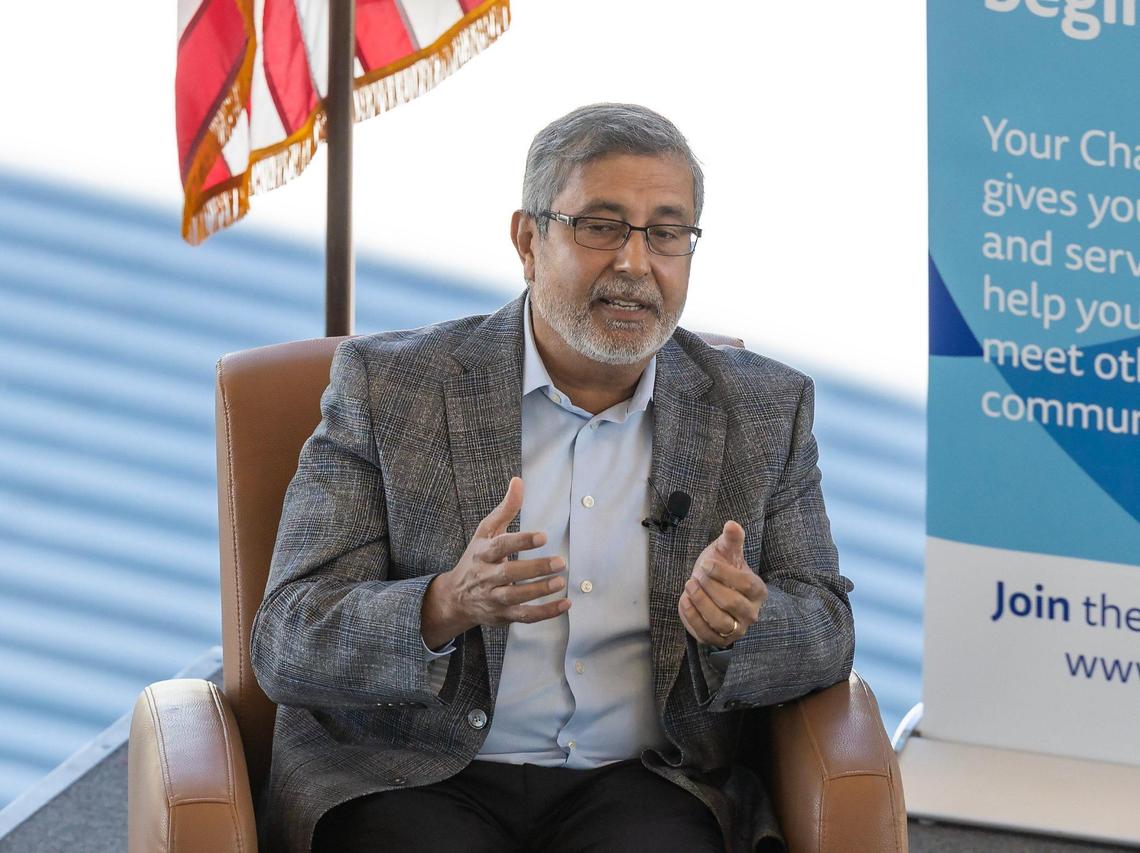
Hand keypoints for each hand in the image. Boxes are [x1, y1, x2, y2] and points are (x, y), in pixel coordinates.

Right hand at [421, 477, 569, 647]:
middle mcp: (486, 577)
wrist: (455, 598)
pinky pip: (525, 616)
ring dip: (539, 591)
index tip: (543, 537)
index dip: (521, 541)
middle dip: (534, 569)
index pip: (500, 546)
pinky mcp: (503, 615)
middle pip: (509, 573)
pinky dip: (545, 613)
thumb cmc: (476, 558)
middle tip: (560, 562)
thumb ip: (505, 509)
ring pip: (516, 597)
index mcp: (482, 553)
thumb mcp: (486, 531)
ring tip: (560, 582)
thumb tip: (519, 481)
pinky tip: (565, 604)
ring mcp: (494, 598)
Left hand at [678, 520, 766, 648]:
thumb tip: (731, 524)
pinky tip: (684, 600)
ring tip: (689, 585)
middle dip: (709, 587)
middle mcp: (751, 613)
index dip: (723, 574)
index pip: (745, 585)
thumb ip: (731, 539)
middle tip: (695, 575)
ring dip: (701, 602)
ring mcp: (736, 629)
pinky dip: (692, 617)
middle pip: (732, 603)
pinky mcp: (718, 639)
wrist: (714, 591)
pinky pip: (705, 633)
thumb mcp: (727, 552)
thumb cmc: (723, 569)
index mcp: (758, 590)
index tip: (706, 564)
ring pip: (720, 622)